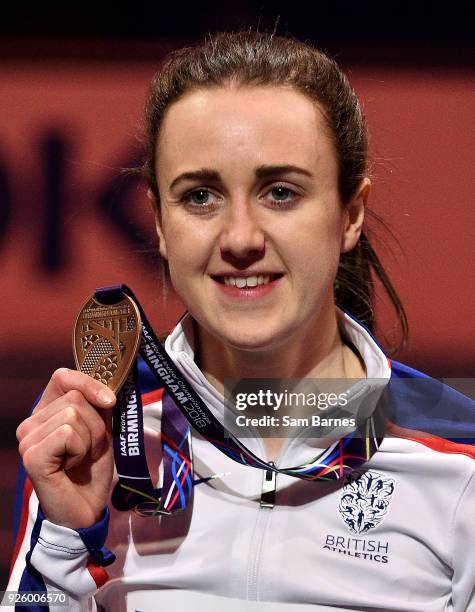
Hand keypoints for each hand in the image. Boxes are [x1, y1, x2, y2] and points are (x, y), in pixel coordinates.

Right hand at [16, 368, 115, 528]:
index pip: (62, 376)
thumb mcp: (101, 429)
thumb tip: (107, 382)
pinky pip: (68, 433)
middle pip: (75, 397)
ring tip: (80, 458)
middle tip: (89, 448)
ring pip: (73, 414)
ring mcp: (28, 439)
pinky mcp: (32, 456)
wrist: (86, 509)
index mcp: (46, 412)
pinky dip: (80, 450)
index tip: (109, 401)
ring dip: (90, 439)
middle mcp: (31, 423)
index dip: (88, 383)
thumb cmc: (91, 469)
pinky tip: (70, 467)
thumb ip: (98, 404)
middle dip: (96, 423)